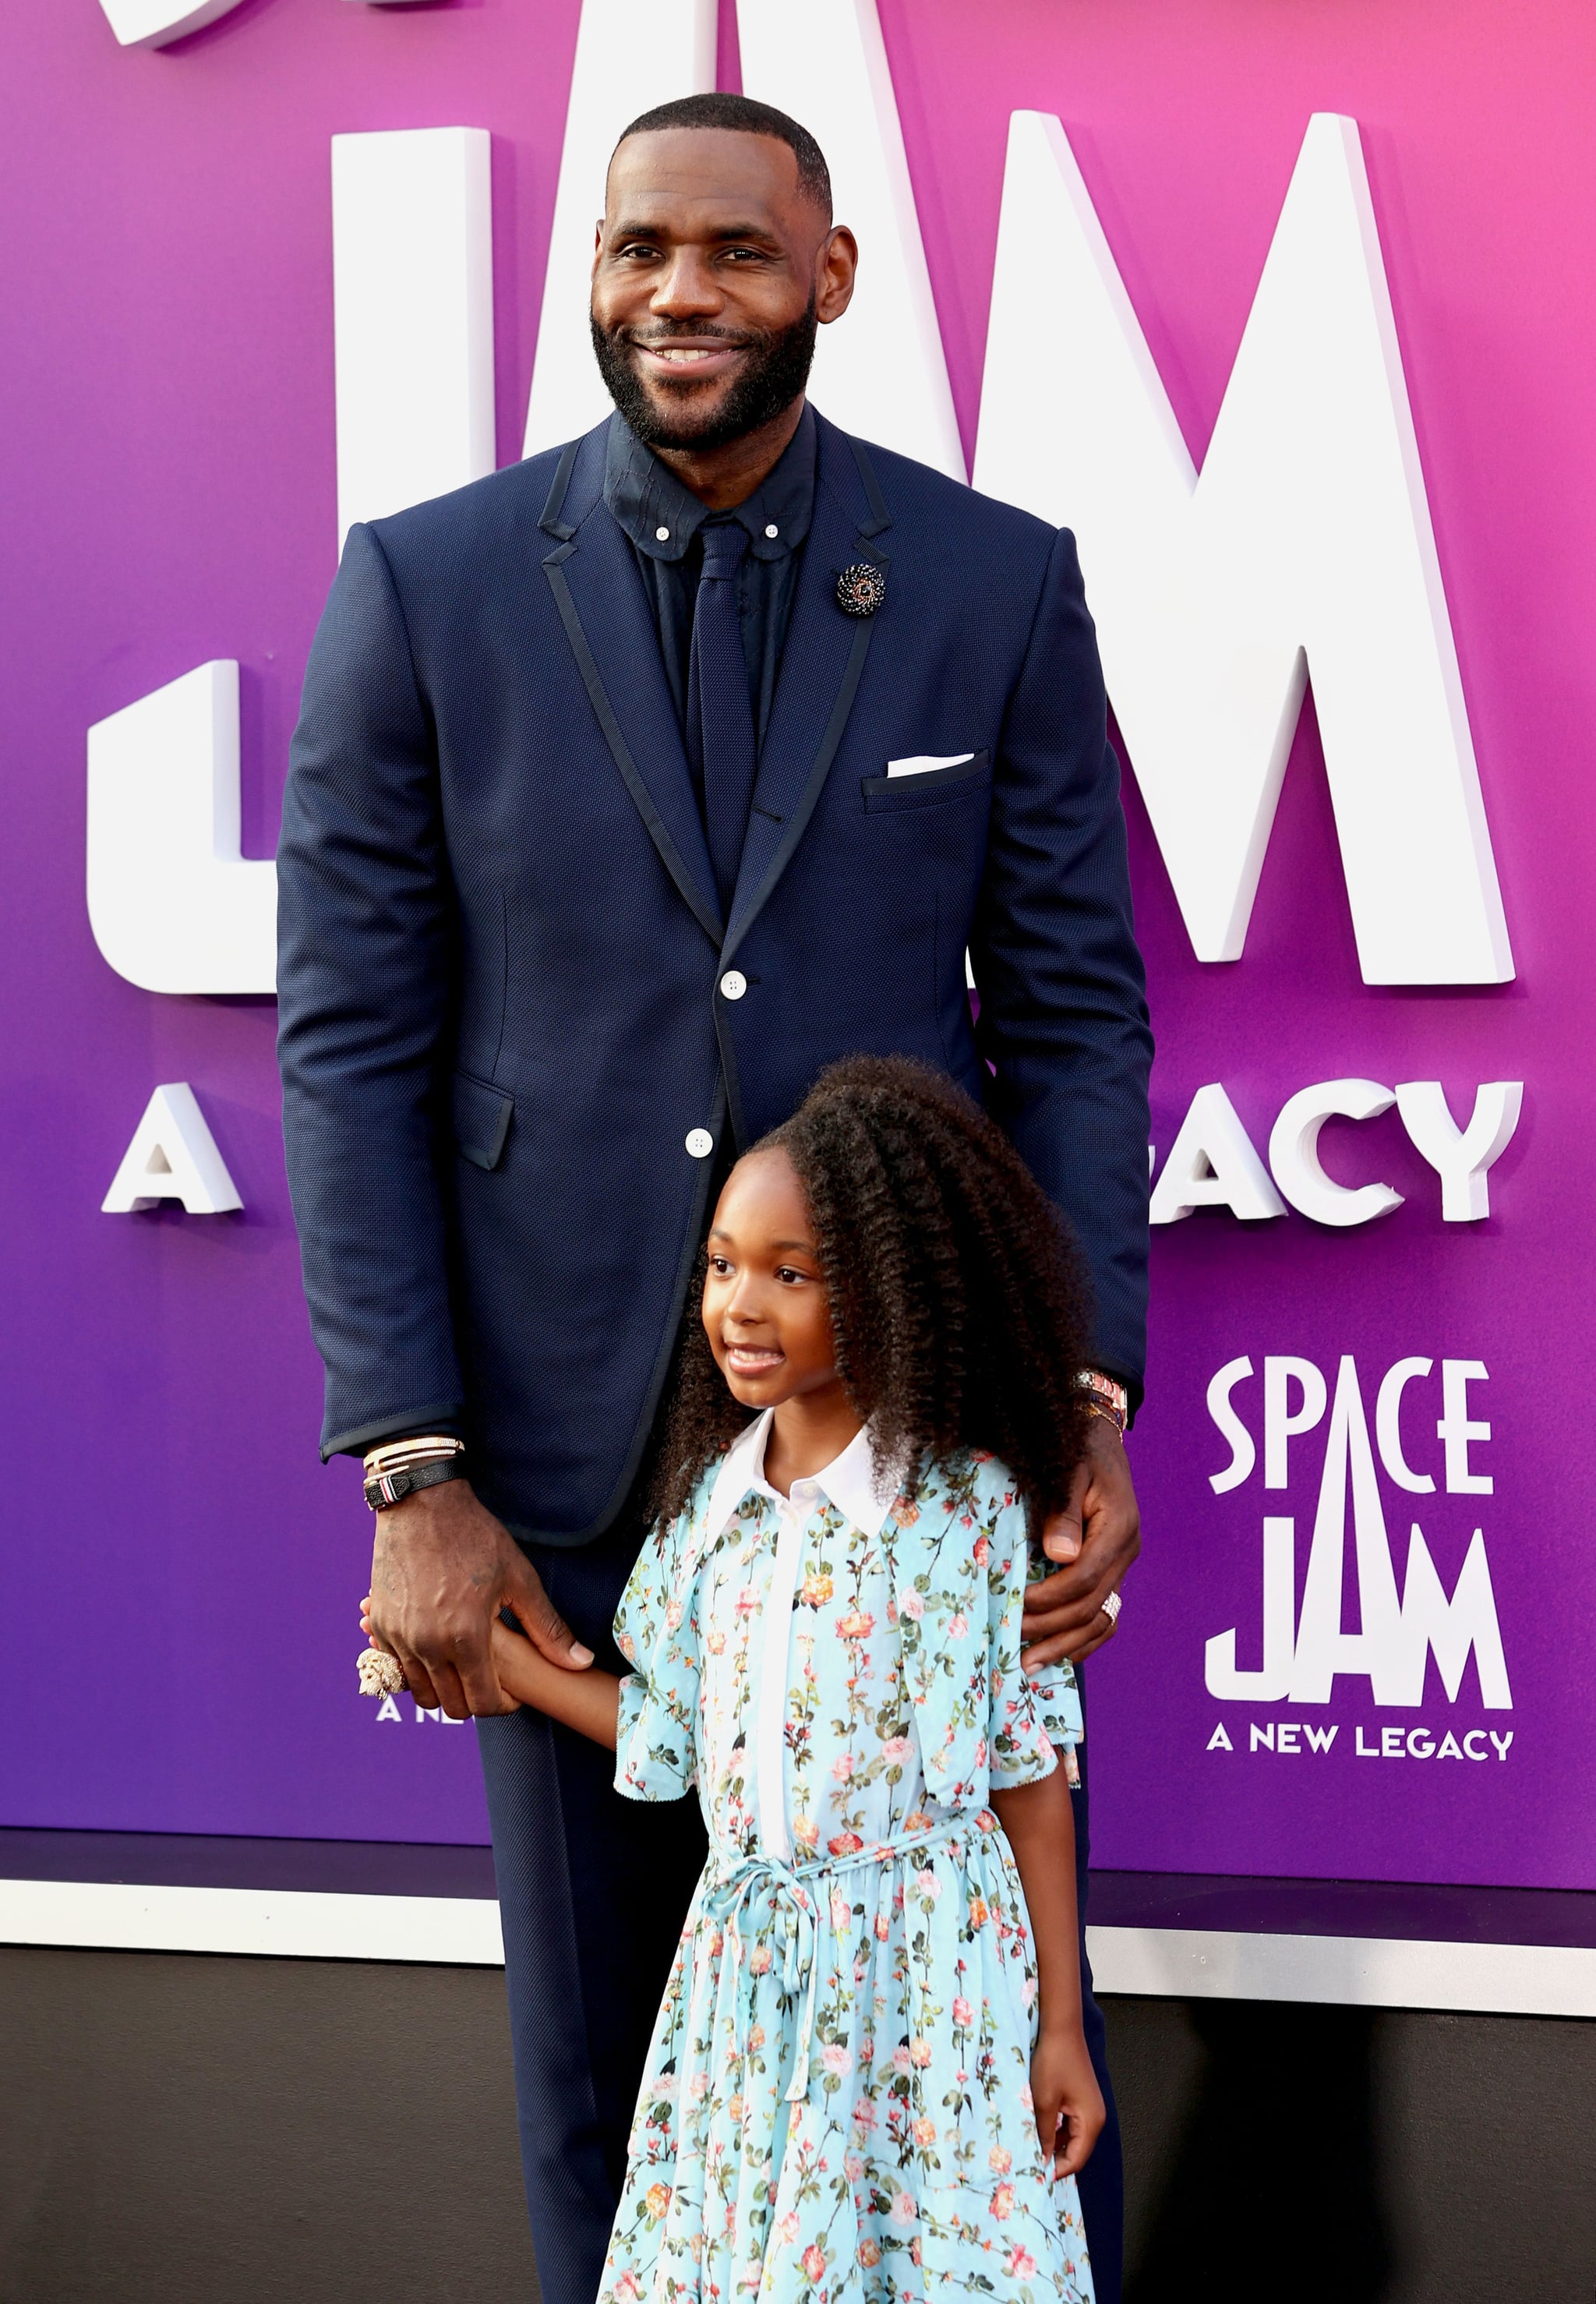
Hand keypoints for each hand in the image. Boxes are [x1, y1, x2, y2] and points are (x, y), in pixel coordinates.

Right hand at [365, 1478, 592, 1719]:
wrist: (421, 1503)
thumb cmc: (474, 1537)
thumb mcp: (519, 1579)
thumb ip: (547, 1628)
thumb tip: (580, 1662)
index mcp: (465, 1636)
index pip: (484, 1703)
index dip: (504, 1704)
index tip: (513, 1691)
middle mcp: (427, 1644)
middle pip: (452, 1706)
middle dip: (475, 1700)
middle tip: (492, 1679)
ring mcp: (398, 1637)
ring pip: (422, 1692)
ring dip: (445, 1688)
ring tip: (465, 1665)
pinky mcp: (380, 1625)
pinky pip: (398, 1666)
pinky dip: (417, 1667)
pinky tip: (437, 1647)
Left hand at [1021, 1416, 1139, 1670]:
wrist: (1098, 1436)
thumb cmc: (1077, 1447)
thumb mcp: (1068, 1468)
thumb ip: (1063, 1510)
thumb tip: (1058, 1554)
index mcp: (1117, 1527)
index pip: (1083, 1578)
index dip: (1047, 1599)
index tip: (1013, 1605)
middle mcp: (1125, 1551)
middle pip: (1090, 1606)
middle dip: (1049, 1628)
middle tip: (1010, 1641)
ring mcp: (1122, 1563)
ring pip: (1101, 1619)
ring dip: (1065, 1645)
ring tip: (1028, 1666)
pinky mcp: (1112, 1569)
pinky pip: (1106, 1615)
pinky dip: (1083, 1639)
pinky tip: (1057, 1655)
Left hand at [1030, 2026, 1105, 2179]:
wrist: (1061, 2029)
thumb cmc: (1053, 2062)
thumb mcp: (1044, 2101)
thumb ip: (1043, 2133)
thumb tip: (1041, 2160)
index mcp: (1091, 2121)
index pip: (1076, 2159)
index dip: (1056, 2170)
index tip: (1035, 2178)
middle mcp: (1095, 2118)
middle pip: (1076, 2151)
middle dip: (1055, 2160)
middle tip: (1030, 2167)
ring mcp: (1089, 2108)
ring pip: (1072, 2138)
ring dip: (1054, 2146)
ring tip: (1031, 2151)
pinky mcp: (1081, 2099)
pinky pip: (1070, 2125)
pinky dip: (1055, 2131)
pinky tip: (1038, 2132)